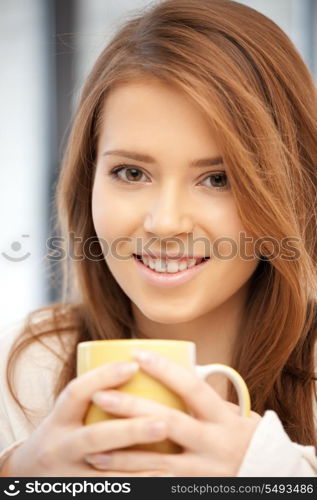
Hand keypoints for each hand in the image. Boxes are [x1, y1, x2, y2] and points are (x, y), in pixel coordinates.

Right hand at [3, 360, 172, 476]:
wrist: (27, 480)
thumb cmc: (61, 437)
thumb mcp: (66, 416)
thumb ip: (92, 398)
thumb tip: (138, 366)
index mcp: (58, 420)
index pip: (76, 393)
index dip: (103, 377)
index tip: (133, 366)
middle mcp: (59, 447)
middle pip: (96, 437)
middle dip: (130, 430)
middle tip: (164, 423)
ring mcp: (68, 475)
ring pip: (106, 472)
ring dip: (140, 465)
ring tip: (171, 459)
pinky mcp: (79, 494)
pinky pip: (110, 490)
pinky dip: (137, 485)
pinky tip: (161, 479)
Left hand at [86, 350, 261, 476]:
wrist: (265, 479)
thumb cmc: (243, 441)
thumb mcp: (234, 417)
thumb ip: (207, 399)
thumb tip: (179, 367)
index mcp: (224, 419)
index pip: (193, 388)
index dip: (165, 370)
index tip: (137, 355)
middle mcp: (214, 444)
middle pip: (169, 423)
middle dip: (131, 410)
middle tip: (100, 395)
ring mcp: (202, 471)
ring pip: (157, 462)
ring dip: (122, 455)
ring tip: (92, 446)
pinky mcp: (190, 490)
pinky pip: (156, 485)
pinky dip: (131, 481)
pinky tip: (109, 476)